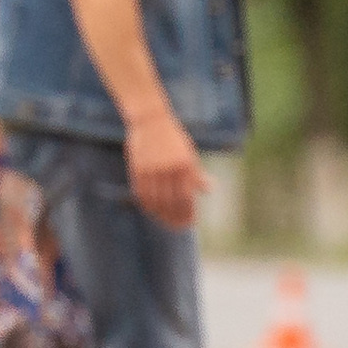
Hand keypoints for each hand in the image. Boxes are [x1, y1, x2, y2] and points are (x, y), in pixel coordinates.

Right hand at [125, 107, 207, 228]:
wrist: (150, 120)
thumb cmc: (173, 138)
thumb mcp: (189, 153)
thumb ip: (196, 174)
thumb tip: (210, 190)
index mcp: (185, 166)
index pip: (187, 198)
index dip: (187, 214)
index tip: (189, 224)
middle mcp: (169, 169)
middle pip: (171, 202)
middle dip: (174, 217)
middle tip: (176, 226)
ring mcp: (152, 169)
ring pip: (155, 200)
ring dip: (160, 214)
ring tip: (164, 220)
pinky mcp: (138, 168)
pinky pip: (142, 193)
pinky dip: (147, 204)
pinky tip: (151, 209)